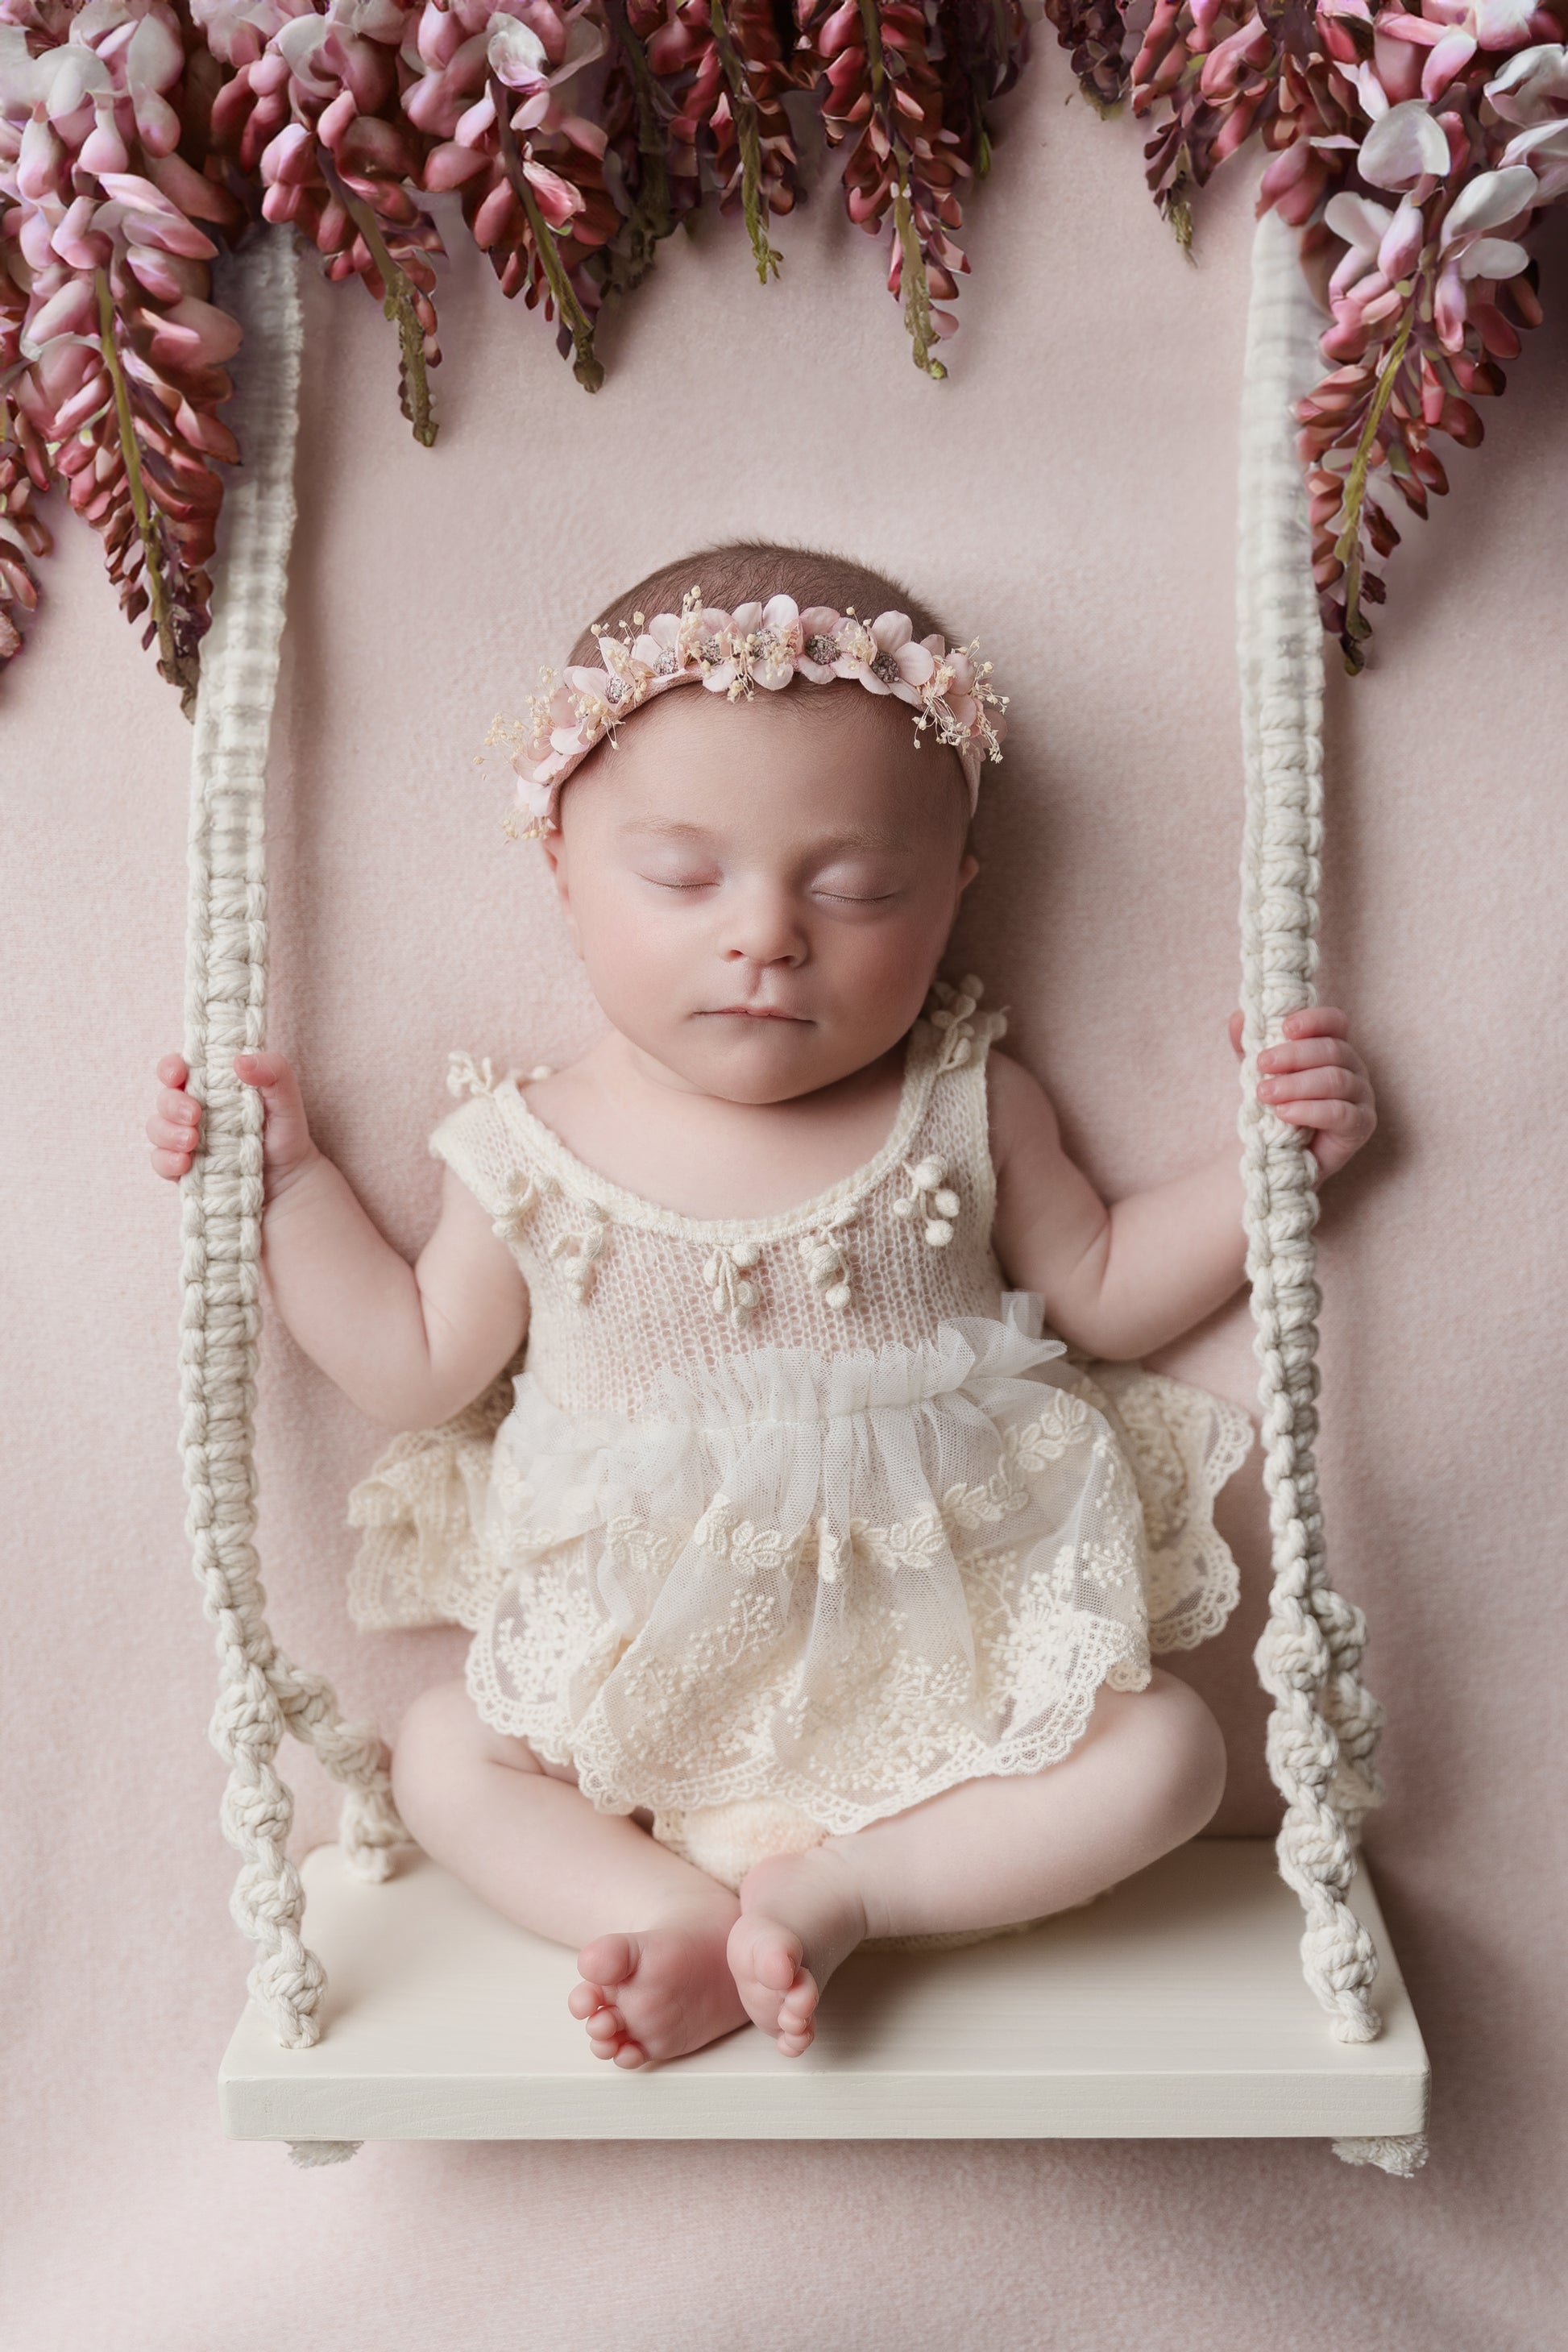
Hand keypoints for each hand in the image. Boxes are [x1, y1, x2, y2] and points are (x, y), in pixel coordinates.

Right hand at [146, 1049, 320, 1194]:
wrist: (290, 1179)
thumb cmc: (285, 1132)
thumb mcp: (287, 1099)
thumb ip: (274, 1071)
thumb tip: (241, 1061)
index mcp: (212, 1086)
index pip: (178, 1069)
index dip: (170, 1068)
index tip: (177, 1074)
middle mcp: (193, 1110)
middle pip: (164, 1099)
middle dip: (172, 1104)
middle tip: (194, 1115)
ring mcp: (185, 1139)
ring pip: (157, 1129)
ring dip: (168, 1132)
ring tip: (192, 1141)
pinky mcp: (183, 1168)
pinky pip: (160, 1161)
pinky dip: (167, 1161)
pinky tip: (184, 1164)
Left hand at [1226, 1007, 1375, 1184]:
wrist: (1281, 1154)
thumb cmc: (1276, 1106)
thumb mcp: (1258, 1073)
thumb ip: (1249, 1046)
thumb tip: (1239, 1019)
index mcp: (1333, 1047)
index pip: (1335, 1022)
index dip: (1314, 1020)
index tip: (1284, 1028)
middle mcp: (1354, 1068)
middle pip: (1332, 1050)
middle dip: (1294, 1055)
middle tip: (1262, 1064)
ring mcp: (1362, 1096)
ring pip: (1335, 1080)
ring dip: (1296, 1085)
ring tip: (1265, 1093)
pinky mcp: (1361, 1125)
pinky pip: (1340, 1113)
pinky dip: (1309, 1110)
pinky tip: (1284, 1113)